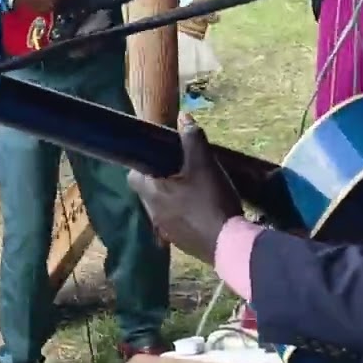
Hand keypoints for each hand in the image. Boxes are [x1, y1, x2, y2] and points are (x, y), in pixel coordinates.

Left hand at [126, 114, 243, 264]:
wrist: (229, 244)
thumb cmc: (211, 201)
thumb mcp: (204, 164)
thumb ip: (192, 139)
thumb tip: (183, 117)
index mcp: (152, 194)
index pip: (133, 175)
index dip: (145, 163)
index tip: (162, 156)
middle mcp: (153, 214)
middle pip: (149, 191)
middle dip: (162, 179)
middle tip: (183, 169)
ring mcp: (166, 231)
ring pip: (162, 207)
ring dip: (173, 198)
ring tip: (195, 189)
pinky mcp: (181, 243)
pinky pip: (176, 222)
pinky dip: (184, 214)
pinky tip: (203, 210)